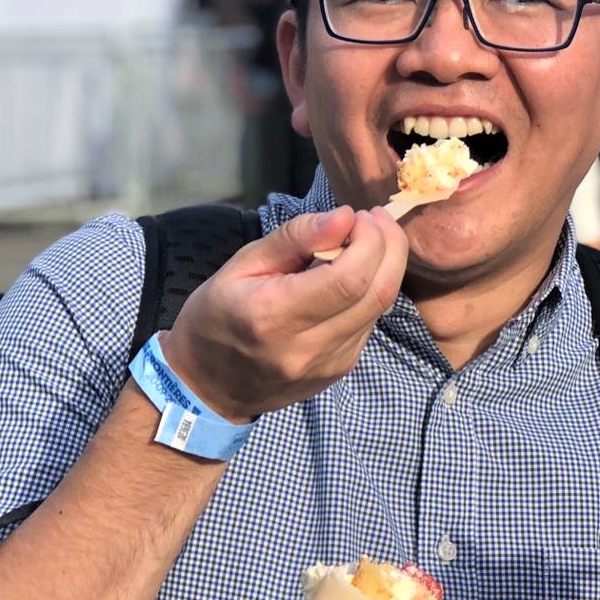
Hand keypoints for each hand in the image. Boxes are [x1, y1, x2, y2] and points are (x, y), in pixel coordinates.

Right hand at [159, 206, 407, 422]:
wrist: (210, 384)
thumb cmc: (217, 315)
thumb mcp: (242, 264)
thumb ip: (295, 238)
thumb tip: (343, 217)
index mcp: (275, 316)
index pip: (349, 278)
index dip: (368, 240)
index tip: (358, 215)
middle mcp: (308, 347)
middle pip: (376, 293)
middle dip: (389, 247)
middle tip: (376, 219)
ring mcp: (329, 364)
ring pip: (380, 308)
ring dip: (385, 266)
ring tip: (367, 239)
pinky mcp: (341, 369)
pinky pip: (370, 323)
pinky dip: (371, 290)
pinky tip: (356, 273)